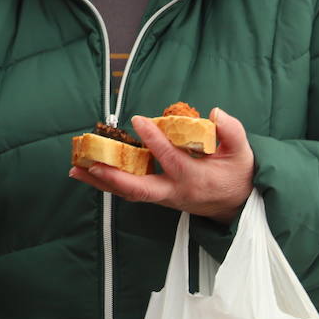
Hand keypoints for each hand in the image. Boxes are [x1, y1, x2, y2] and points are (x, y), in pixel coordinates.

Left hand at [69, 107, 254, 222]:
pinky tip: (87, 171)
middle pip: (139, 189)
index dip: (154, 139)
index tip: (138, 119)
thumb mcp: (242, 153)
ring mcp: (163, 198)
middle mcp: (174, 192)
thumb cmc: (237, 174)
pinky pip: (128, 191)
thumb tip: (216, 113)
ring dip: (101, 182)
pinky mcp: (156, 198)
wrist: (237, 205)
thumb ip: (232, 132)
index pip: (170, 158)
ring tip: (75, 168)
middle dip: (113, 177)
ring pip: (128, 193)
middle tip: (92, 162)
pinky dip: (107, 183)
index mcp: (195, 179)